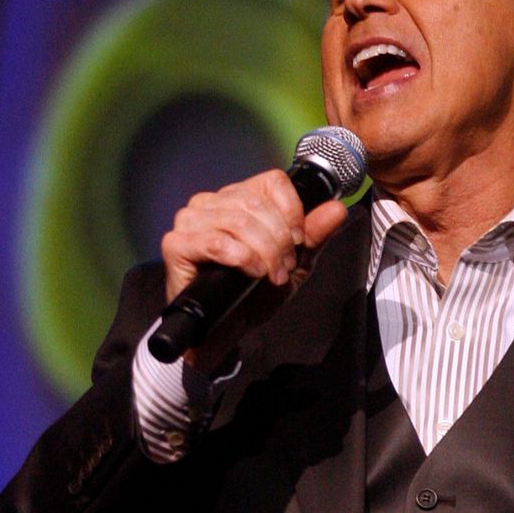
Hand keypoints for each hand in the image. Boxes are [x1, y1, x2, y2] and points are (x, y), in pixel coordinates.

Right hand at [159, 169, 347, 368]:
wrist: (227, 330)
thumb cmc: (254, 294)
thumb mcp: (295, 264)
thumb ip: (315, 235)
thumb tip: (337, 209)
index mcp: (239, 197)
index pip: (273, 181)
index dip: (292, 211)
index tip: (298, 242)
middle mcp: (212, 202)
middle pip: (257, 203)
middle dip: (280, 240)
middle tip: (283, 268)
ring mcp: (190, 220)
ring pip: (238, 220)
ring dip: (263, 252)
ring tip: (268, 274)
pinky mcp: (176, 244)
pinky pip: (215, 241)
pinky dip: (242, 258)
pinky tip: (250, 273)